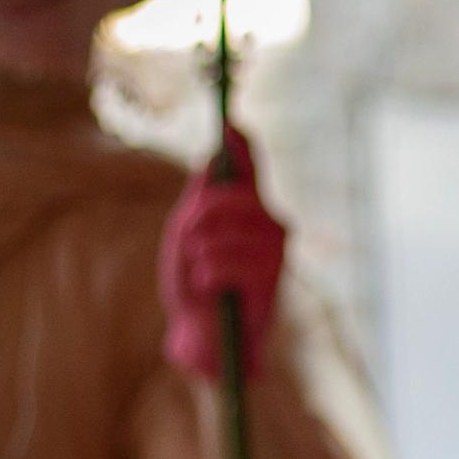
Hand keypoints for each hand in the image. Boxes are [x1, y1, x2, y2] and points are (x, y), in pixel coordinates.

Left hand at [162, 129, 285, 381]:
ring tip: (203, 275)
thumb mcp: (185, 238)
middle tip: (190, 244)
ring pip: (219, 232)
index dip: (242, 145)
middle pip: (226, 197)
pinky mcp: (270, 277)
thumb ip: (198, 200)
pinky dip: (205, 278)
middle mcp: (269, 223)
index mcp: (248, 209)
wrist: (206, 335)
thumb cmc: (194, 284)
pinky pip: (221, 263)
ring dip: (198, 256)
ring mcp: (273, 249)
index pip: (249, 168)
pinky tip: (214, 291)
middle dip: (197, 219)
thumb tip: (210, 157)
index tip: (231, 123)